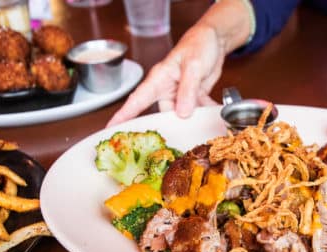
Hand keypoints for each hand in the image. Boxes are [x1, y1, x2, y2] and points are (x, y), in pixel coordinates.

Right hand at [107, 24, 223, 126]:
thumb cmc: (198, 44)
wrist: (215, 39)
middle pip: (163, 115)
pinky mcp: (193, 97)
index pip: (137, 99)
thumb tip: (182, 113)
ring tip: (202, 121)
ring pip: (182, 115)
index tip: (112, 128)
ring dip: (194, 118)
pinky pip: (197, 110)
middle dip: (173, 126)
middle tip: (181, 137)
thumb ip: (188, 90)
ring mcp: (180, 94)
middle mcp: (167, 88)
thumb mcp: (193, 66)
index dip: (124, 115)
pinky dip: (206, 112)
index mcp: (159, 78)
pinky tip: (213, 111)